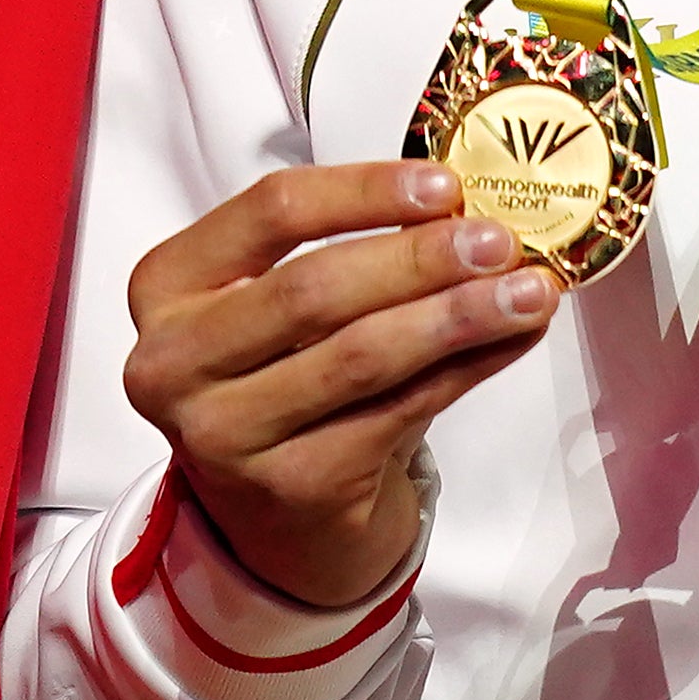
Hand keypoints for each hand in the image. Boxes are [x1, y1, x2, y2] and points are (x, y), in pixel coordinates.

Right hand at [120, 162, 560, 606]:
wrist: (275, 515)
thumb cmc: (286, 380)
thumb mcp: (291, 309)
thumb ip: (360, 253)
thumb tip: (477, 215)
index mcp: (167, 286)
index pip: (269, 213)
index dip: (365, 191)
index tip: (447, 184)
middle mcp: (174, 361)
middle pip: (315, 289)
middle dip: (421, 259)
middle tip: (500, 240)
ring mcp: (225, 432)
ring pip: (362, 355)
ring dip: (461, 315)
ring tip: (531, 289)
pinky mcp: (290, 483)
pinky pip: (400, 409)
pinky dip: (470, 366)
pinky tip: (516, 337)